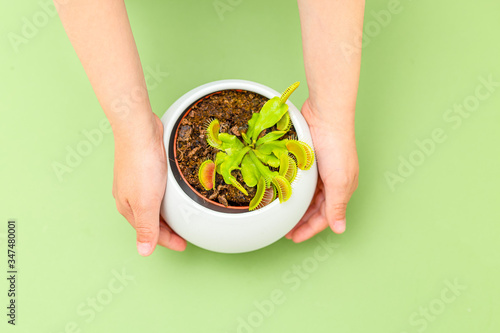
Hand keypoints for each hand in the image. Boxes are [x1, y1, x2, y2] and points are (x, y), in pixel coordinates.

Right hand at [112, 113, 185, 254]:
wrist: (139, 131)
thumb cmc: (141, 165)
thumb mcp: (146, 202)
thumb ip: (147, 228)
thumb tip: (143, 252)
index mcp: (127, 208)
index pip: (149, 233)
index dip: (167, 242)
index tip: (183, 246)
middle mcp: (128, 197)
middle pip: (150, 221)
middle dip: (166, 231)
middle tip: (184, 235)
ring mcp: (135, 183)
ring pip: (152, 206)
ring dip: (165, 215)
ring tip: (180, 219)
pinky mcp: (144, 170)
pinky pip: (155, 192)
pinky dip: (165, 200)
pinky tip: (172, 196)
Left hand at [286, 99, 358, 241]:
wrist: (325, 115)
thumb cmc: (337, 146)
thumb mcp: (339, 181)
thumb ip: (337, 206)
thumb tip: (340, 229)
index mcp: (342, 189)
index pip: (325, 217)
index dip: (309, 230)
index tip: (294, 238)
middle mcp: (332, 181)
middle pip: (315, 209)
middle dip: (302, 221)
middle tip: (285, 231)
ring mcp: (320, 171)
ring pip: (307, 197)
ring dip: (296, 207)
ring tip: (283, 216)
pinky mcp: (309, 160)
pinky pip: (301, 182)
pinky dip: (293, 191)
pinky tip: (284, 194)